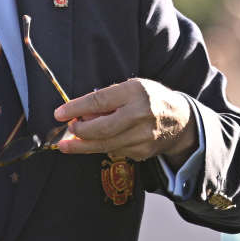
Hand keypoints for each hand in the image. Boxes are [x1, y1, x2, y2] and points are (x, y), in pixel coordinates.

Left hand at [52, 78, 197, 161]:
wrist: (180, 120)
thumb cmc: (150, 99)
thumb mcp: (131, 88)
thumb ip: (107, 99)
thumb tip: (80, 115)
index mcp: (136, 91)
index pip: (100, 101)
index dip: (76, 108)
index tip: (59, 113)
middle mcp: (140, 113)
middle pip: (101, 128)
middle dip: (79, 131)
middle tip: (67, 130)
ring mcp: (143, 135)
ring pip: (105, 145)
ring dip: (83, 145)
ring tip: (69, 143)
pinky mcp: (143, 152)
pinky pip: (115, 152)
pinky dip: (103, 147)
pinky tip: (97, 143)